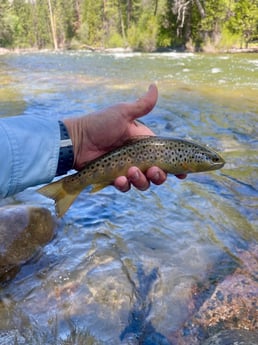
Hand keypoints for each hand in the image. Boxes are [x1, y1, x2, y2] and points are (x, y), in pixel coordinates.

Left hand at [64, 84, 185, 191]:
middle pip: (157, 173)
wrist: (76, 140)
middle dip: (159, 176)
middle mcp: (137, 158)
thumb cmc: (99, 124)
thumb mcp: (122, 112)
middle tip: (154, 171)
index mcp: (143, 143)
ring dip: (142, 180)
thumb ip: (142, 105)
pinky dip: (124, 185)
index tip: (182, 173)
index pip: (164, 157)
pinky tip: (119, 179)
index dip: (175, 166)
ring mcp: (126, 169)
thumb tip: (155, 85)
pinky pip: (125, 187)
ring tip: (132, 172)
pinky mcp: (115, 179)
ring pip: (143, 183)